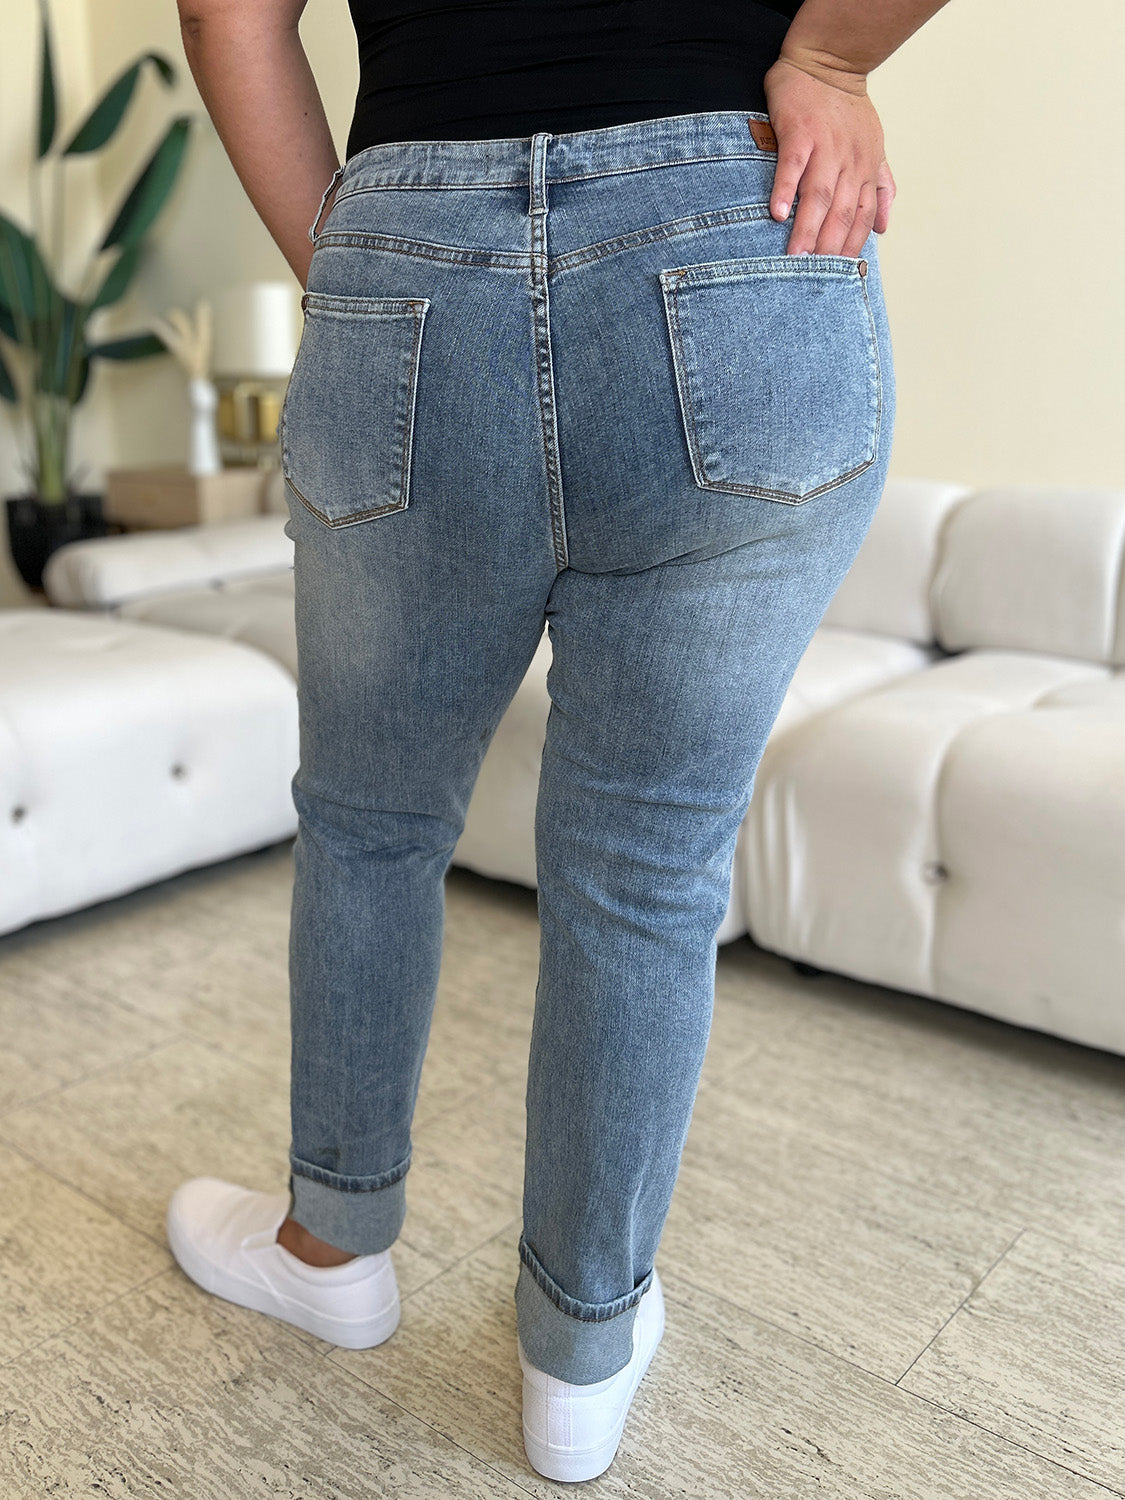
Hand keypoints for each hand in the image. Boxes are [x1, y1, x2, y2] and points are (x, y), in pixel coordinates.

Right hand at [761, 54, 896, 256]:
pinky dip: (786, 190)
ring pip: (819, 196)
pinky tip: (778, 215)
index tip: (838, 275)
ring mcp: (824, 147)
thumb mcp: (874, 146)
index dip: (851, 247)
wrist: (827, 63)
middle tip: (812, 276)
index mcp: (865, 168)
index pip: (862, 217)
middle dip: (828, 247)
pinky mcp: (799, 133)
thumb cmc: (845, 110)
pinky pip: (793, 166)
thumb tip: (884, 228)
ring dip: (807, 229)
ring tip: (795, 257)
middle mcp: (849, 161)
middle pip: (841, 213)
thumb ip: (881, 187)